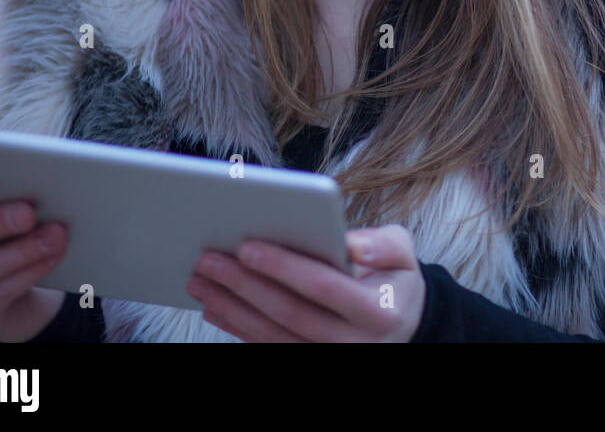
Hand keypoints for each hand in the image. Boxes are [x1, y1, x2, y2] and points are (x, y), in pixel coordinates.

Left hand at [186, 224, 424, 341]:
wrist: (403, 325)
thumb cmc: (395, 279)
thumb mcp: (404, 254)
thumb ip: (384, 244)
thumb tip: (350, 243)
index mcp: (377, 310)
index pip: (323, 286)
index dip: (284, 267)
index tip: (247, 246)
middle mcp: (352, 343)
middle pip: (288, 312)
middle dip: (244, 284)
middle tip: (208, 259)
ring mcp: (327, 357)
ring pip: (271, 335)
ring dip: (231, 308)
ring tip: (200, 281)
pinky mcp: (309, 361)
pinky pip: (267, 347)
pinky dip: (237, 328)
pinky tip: (213, 307)